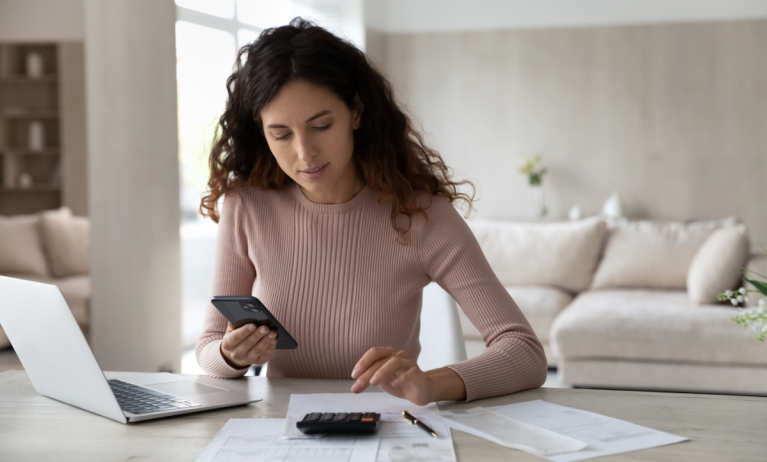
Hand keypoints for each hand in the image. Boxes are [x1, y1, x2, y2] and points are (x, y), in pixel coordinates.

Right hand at [220, 323, 277, 368]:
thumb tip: (239, 316)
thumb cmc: (238, 336)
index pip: (235, 337)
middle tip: (265, 327)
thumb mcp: (233, 329)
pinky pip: (265, 355)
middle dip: (258, 335)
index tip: (253, 325)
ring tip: (273, 333)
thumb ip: (235, 323)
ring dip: (266, 341)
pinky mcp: (258, 361)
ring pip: (257, 350)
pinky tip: (274, 340)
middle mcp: (236, 354)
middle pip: (248, 344)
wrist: (241, 351)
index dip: (244, 331)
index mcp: (228, 344)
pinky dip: (270, 347)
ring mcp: (247, 359)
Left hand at [350, 347, 465, 405]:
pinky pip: (410, 372)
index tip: (354, 375)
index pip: (374, 353)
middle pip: (381, 360)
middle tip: (358, 386)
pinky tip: (394, 384)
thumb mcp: (381, 380)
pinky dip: (401, 377)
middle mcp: (398, 355)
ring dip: (382, 372)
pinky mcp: (418, 373)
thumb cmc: (399, 382)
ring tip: (373, 383)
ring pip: (395, 362)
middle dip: (367, 373)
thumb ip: (369, 378)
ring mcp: (409, 363)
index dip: (363, 362)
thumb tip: (355, 384)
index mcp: (388, 354)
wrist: (420, 390)